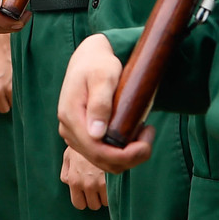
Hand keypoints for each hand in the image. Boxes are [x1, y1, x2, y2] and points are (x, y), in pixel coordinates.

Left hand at [0, 34, 12, 112]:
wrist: (5, 47)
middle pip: (1, 109)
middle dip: (4, 103)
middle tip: (6, 94)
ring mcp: (5, 88)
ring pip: (11, 105)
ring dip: (12, 99)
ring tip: (11, 87)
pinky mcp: (15, 86)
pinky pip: (18, 98)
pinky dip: (18, 94)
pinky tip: (16, 84)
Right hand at [57, 33, 151, 172]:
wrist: (87, 59)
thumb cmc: (97, 64)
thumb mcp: (103, 77)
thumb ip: (100, 104)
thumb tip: (96, 134)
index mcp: (71, 117)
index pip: (98, 151)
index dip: (125, 156)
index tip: (147, 143)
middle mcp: (68, 130)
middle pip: (101, 161)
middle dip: (131, 156)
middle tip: (150, 132)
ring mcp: (73, 134)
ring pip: (103, 161)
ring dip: (127, 156)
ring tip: (143, 132)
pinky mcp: (81, 135)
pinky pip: (101, 154)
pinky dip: (120, 152)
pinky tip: (133, 135)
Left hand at [61, 145, 108, 209]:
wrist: (99, 134)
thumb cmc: (83, 143)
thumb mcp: (68, 155)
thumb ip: (66, 172)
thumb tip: (68, 182)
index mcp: (73, 180)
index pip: (79, 204)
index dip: (84, 199)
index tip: (88, 192)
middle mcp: (86, 184)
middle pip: (93, 205)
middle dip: (95, 198)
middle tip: (98, 186)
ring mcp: (100, 183)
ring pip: (105, 202)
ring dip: (106, 195)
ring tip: (106, 182)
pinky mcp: (112, 180)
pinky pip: (113, 196)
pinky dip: (114, 191)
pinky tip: (113, 181)